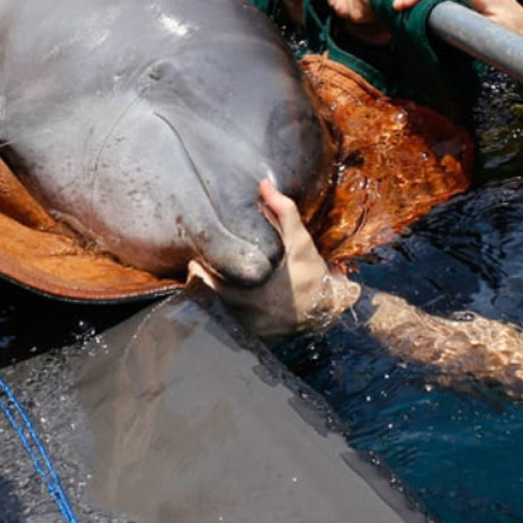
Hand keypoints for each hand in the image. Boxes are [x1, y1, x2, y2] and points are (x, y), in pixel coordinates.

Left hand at [187, 179, 358, 338]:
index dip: (196, 271)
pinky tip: (225, 302)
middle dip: (200, 283)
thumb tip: (264, 185)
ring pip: (213, 313)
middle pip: (204, 299)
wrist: (326, 308)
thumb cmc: (309, 271)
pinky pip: (225, 325)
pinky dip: (221, 314)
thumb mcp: (300, 240)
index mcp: (251, 288)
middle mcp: (245, 311)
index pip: (206, 282)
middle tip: (200, 268)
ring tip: (209, 284)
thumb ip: (283, 211)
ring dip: (208, 298)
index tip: (196, 260)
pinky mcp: (250, 337)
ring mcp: (246, 328)